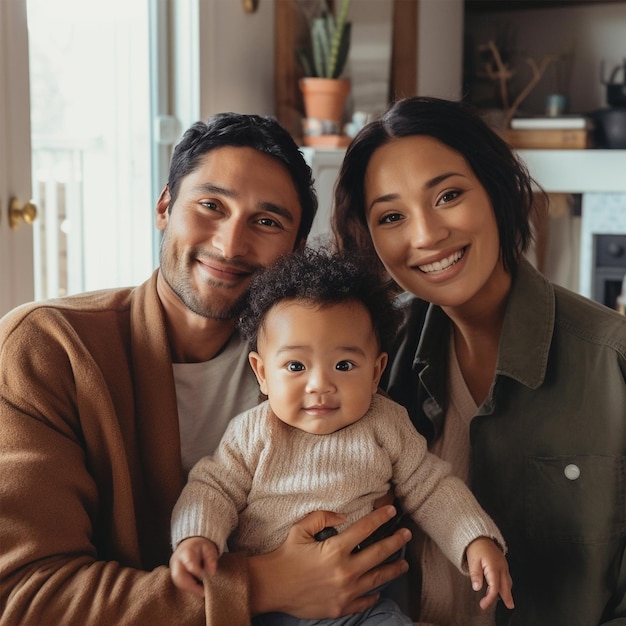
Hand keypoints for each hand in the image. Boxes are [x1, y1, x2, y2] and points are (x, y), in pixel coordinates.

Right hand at [169, 536, 218, 597]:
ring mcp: (173, 568)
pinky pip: (178, 584)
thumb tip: (211, 572)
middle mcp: (177, 560)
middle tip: (203, 592)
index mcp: (186, 552)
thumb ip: (211, 558)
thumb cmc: (200, 547)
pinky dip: (187, 589)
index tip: (206, 578)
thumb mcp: (209, 548)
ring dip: (189, 589)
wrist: (189, 544)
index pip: (190, 564)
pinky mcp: (173, 574)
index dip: (198, 573)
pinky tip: (196, 590)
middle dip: (191, 586)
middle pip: (178, 576)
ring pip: (177, 582)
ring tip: (201, 592)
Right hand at [248, 506, 410, 618]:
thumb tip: (343, 516)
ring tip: (404, 564)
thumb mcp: (301, 528)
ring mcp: (345, 591)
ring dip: (393, 569)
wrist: (272, 587)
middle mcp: (345, 570)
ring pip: (378, 578)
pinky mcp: (341, 607)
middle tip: (406, 534)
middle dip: (396, 541)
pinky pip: (365, 601)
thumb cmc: (285, 555)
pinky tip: (380, 590)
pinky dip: (374, 594)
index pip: (366, 528)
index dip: (381, 517)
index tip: (392, 510)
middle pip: (379, 553)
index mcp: (335, 549)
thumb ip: (323, 517)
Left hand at [466, 537, 513, 610]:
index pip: (494, 588)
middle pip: (505, 586)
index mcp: (493, 568)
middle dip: (507, 597)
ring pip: (508, 581)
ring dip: (508, 591)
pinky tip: (504, 586)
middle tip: (510, 606)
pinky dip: (507, 583)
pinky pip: (507, 576)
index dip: (489, 599)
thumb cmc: (476, 547)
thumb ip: (475, 575)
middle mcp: (501, 567)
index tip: (483, 605)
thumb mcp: (472, 560)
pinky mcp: (503, 563)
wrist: (480, 535)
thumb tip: (477, 588)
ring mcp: (504, 565)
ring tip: (508, 600)